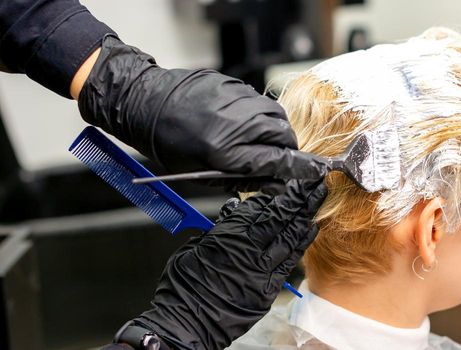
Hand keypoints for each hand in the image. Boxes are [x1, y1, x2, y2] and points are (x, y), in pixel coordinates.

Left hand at [77, 35, 327, 190]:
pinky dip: (258, 113)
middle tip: (275, 157)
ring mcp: (236, 99)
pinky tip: (241, 120)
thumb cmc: (168, 143)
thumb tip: (278, 185)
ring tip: (258, 138)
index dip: (298, 168)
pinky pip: (258, 101)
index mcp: (225, 150)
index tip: (315, 172)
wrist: (144, 104)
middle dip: (285, 148)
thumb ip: (246, 178)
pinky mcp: (233, 84)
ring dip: (275, 129)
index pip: (277, 161)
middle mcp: (235, 122)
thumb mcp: (204, 173)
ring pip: (275, 115)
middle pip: (283, 135)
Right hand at [128, 179, 326, 349]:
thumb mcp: (196, 248)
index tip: (287, 184)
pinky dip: (301, 242)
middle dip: (298, 198)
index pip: (257, 209)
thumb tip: (233, 214)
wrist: (187, 321)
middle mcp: (248, 250)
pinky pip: (289, 260)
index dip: (275, 195)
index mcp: (228, 236)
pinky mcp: (268, 288)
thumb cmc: (184, 286)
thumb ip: (219, 231)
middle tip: (312, 183)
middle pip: (279, 218)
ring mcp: (261, 270)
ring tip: (317, 198)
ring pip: (289, 236)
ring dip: (305, 215)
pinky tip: (311, 228)